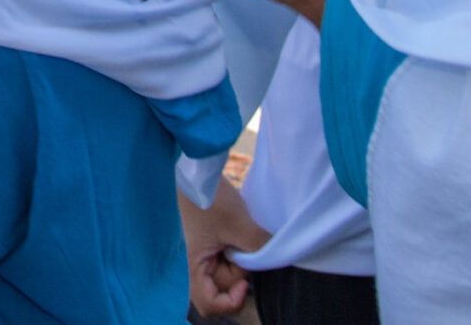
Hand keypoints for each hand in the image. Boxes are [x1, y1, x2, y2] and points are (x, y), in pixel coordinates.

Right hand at [180, 186, 267, 318]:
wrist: (193, 166)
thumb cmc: (208, 197)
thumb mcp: (239, 225)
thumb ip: (259, 249)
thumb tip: (278, 259)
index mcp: (192, 266)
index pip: (209, 303)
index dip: (230, 301)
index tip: (244, 282)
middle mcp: (192, 263)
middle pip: (220, 286)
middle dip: (238, 271)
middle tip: (245, 246)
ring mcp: (197, 252)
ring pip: (224, 270)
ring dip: (237, 257)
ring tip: (239, 233)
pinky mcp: (203, 241)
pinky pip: (222, 256)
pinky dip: (233, 248)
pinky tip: (236, 232)